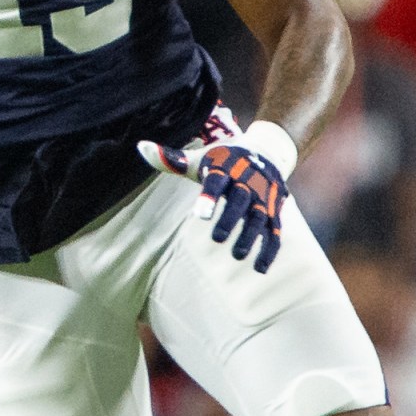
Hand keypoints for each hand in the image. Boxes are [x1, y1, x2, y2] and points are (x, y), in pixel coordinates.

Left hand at [138, 136, 287, 273]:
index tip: (199, 216)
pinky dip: (269, 249)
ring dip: (250, 236)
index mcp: (226, 167)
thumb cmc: (223, 158)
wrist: (267, 150)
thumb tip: (141, 147)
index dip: (209, 197)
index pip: (216, 181)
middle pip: (240, 200)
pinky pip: (274, 231)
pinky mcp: (274, 210)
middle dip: (230, 218)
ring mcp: (263, 197)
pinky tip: (259, 268)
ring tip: (237, 255)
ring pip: (259, 217)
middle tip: (217, 239)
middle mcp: (247, 181)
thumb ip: (171, 159)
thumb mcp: (199, 158)